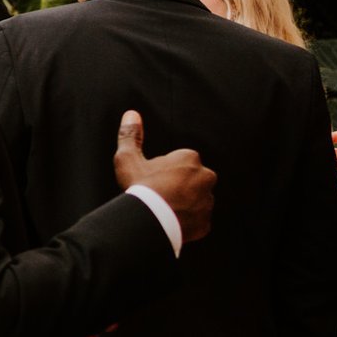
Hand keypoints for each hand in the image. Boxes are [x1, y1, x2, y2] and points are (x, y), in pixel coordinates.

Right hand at [114, 110, 213, 247]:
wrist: (149, 221)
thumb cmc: (140, 187)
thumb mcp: (128, 159)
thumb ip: (131, 135)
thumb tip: (131, 114)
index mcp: (190, 158)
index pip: (180, 161)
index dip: (163, 170)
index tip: (152, 179)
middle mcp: (206, 177)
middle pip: (191, 179)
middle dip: (178, 185)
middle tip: (158, 195)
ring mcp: (208, 201)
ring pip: (196, 199)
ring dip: (184, 203)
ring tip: (163, 210)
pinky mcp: (207, 222)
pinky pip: (197, 219)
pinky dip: (187, 221)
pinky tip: (170, 222)